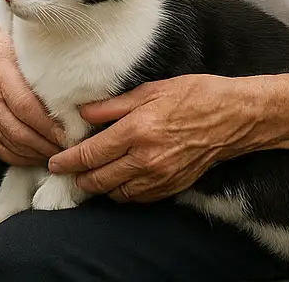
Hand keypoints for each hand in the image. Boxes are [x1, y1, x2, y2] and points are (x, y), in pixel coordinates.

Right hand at [0, 22, 67, 165]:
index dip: (49, 124)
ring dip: (41, 153)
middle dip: (48, 143)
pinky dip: (27, 158)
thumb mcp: (27, 53)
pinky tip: (43, 154)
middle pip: (19, 130)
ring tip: (62, 152)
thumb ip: (46, 74)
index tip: (70, 133)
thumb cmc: (11, 54)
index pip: (24, 105)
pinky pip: (5, 153)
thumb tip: (80, 100)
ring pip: (13, 145)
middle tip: (71, 148)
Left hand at [48, 74, 255, 201]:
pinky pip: (139, 198)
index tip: (55, 163)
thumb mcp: (149, 91)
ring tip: (89, 177)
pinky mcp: (174, 186)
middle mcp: (146, 159)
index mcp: (136, 131)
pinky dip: (123, 193)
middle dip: (79, 178)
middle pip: (99, 179)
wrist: (234, 117)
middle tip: (67, 171)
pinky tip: (117, 182)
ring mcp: (161, 176)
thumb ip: (112, 106)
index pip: (91, 154)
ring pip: (117, 193)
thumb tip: (82, 113)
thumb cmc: (193, 95)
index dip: (68, 161)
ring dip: (100, 187)